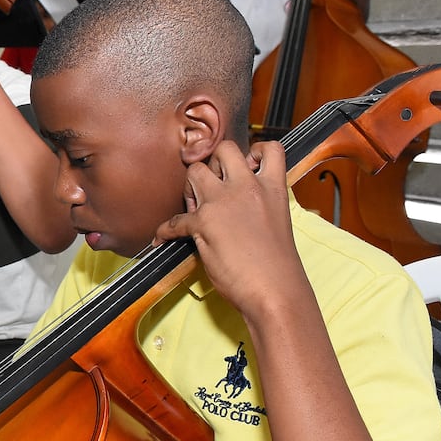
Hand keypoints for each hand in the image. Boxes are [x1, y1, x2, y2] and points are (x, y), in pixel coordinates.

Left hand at [152, 141, 303, 315]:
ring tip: (195, 209)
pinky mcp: (203, 224)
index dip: (253, 151)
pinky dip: (165, 231)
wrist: (275, 291)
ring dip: (190, 187)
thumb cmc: (278, 266)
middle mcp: (248, 188)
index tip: (245, 166)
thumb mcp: (278, 222)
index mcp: (273, 189)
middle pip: (223, 150)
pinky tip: (163, 238)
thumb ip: (260, 204)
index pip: (269, 149)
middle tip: (212, 188)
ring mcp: (223, 203)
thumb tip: (238, 202)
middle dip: (213, 164)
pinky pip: (174, 219)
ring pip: (195, 171)